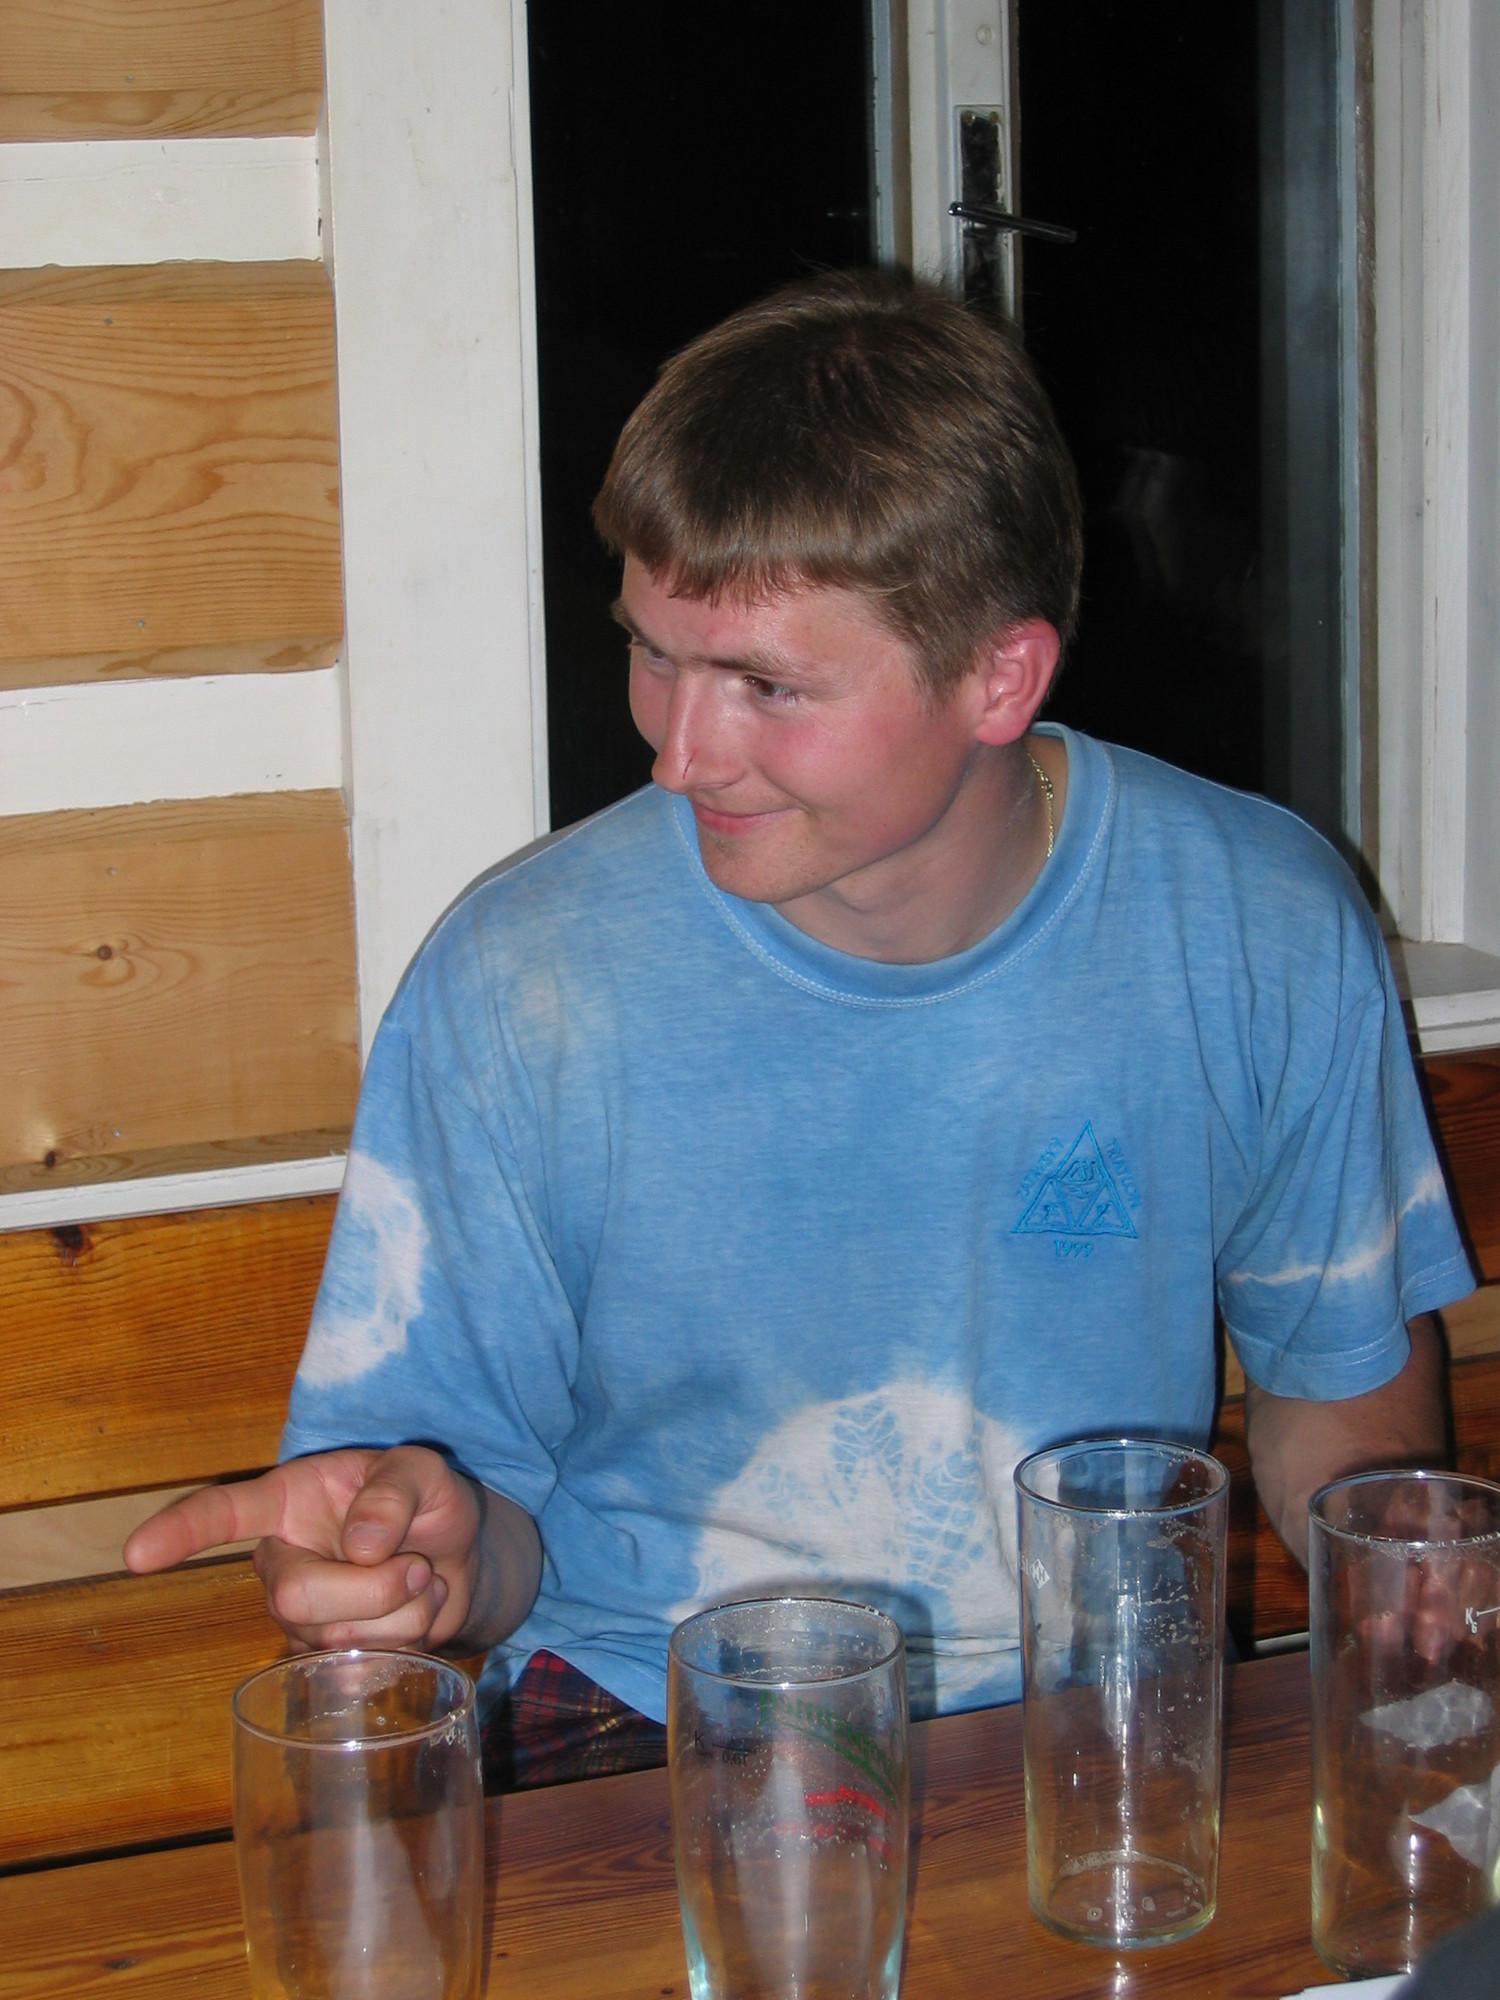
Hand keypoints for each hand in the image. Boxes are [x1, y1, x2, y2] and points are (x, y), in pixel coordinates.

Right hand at [123, 1447, 482, 1652]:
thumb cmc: (427, 1503)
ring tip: (420, 1579)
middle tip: (417, 1565)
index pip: (221, 1515)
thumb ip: (394, 1490)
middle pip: (294, 1596)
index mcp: (287, 1502)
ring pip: (336, 1636)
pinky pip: (363, 1666)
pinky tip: (417, 1613)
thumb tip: (359, 1546)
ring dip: (403, 1610)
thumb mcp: (423, 1470)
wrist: (461, 1557)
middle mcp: (281, 1563)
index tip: (136, 1554)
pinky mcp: (329, 1660)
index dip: (179, 1532)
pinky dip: (411, 1639)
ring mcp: (302, 1617)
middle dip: (371, 1588)